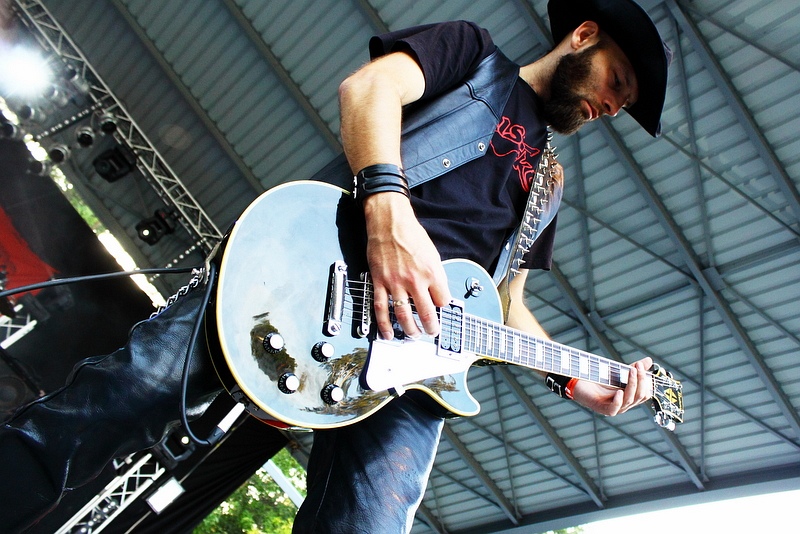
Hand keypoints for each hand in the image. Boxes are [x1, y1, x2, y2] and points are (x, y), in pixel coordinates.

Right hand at [363, 192, 450, 338]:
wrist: (389, 222)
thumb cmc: (411, 234)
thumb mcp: (433, 254)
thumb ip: (435, 275)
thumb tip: (438, 292)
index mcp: (432, 272)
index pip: (442, 300)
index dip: (443, 306)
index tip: (440, 308)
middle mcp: (415, 280)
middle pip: (426, 313)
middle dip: (431, 327)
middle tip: (432, 332)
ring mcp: (395, 283)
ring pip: (404, 315)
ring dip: (410, 330)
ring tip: (414, 336)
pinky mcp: (379, 282)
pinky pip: (381, 308)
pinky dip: (384, 324)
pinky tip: (388, 333)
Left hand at [571, 357, 653, 416]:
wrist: (579, 383)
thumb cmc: (598, 379)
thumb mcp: (618, 372)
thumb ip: (634, 368)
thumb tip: (649, 360)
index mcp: (630, 397)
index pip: (645, 393)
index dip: (647, 381)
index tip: (643, 367)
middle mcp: (624, 404)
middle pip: (640, 396)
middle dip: (641, 380)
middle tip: (638, 366)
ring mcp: (615, 408)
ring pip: (629, 400)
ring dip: (632, 384)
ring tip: (631, 371)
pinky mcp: (602, 409)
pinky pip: (614, 408)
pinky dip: (618, 400)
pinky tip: (619, 391)